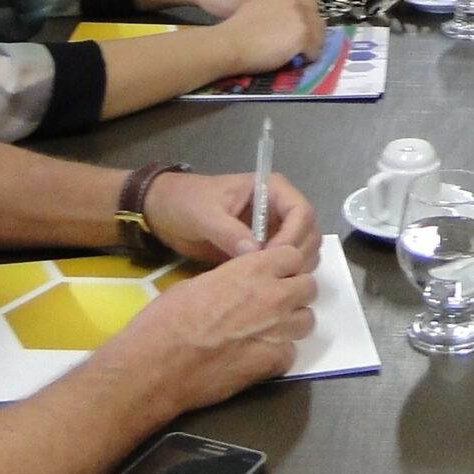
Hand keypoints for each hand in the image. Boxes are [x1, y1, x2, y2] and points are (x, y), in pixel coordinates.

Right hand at [119, 239, 318, 412]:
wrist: (158, 364)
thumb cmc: (167, 319)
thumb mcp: (199, 283)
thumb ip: (232, 280)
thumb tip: (239, 285)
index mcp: (253, 269)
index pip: (294, 256)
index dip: (284, 266)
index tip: (273, 275)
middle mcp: (273, 295)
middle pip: (308, 287)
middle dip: (294, 292)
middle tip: (273, 303)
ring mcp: (278, 330)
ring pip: (306, 320)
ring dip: (291, 323)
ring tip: (267, 331)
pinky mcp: (274, 362)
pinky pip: (291, 353)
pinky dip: (278, 354)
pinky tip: (257, 357)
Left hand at [145, 168, 319, 264]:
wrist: (164, 211)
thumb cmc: (185, 202)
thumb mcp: (205, 214)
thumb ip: (229, 231)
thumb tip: (254, 253)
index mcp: (271, 189)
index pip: (301, 212)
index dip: (293, 237)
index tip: (272, 258)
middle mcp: (279, 209)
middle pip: (308, 234)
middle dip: (297, 256)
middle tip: (272, 276)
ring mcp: (273, 230)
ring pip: (302, 251)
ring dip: (292, 268)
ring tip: (265, 281)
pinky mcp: (263, 248)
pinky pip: (283, 263)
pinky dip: (280, 274)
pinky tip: (261, 284)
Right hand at [215, 0, 326, 77]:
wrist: (230, 42)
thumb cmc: (236, 30)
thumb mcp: (255, 9)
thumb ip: (273, 10)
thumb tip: (282, 22)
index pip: (306, 5)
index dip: (305, 20)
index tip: (302, 31)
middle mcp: (295, 2)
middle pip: (316, 18)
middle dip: (312, 32)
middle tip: (306, 46)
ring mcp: (301, 18)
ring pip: (318, 34)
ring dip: (312, 45)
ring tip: (302, 55)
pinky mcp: (303, 35)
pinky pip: (314, 50)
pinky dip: (308, 57)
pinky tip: (298, 61)